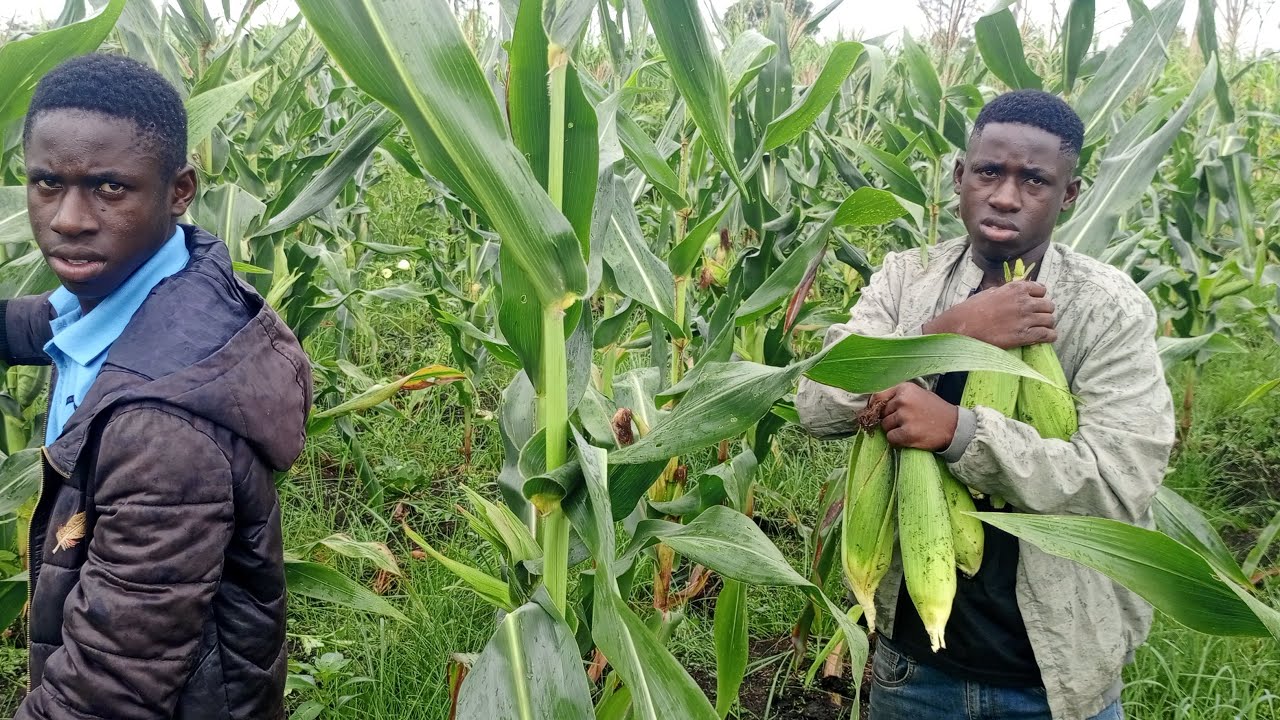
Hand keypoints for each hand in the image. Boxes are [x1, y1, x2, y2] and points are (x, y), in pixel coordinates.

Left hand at [869, 382, 957, 451]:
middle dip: (890, 420)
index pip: (877, 397)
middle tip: (906, 422)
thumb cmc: (934, 410)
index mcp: (904, 389)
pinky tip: (910, 438)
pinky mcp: (907, 433)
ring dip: (894, 431)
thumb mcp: (917, 394)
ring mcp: (905, 417)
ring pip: (885, 427)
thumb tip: (874, 406)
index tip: (877, 413)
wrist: (955, 426)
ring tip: (911, 429)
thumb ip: (898, 397)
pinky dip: (898, 441)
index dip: (875, 407)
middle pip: (882, 414)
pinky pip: (891, 439)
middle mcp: (903, 400)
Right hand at [923, 280, 1056, 348]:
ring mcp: (1025, 319)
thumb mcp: (990, 292)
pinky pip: (1047, 335)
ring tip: (1041, 328)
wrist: (963, 326)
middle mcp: (1024, 302)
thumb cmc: (972, 309)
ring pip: (1050, 320)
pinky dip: (1050, 336)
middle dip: (1044, 311)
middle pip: (1049, 305)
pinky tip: (1046, 338)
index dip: (1039, 297)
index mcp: (1016, 289)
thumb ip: (1007, 292)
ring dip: (1047, 324)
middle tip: (1038, 318)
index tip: (1035, 303)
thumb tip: (1014, 294)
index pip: (1042, 290)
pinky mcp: (1024, 335)